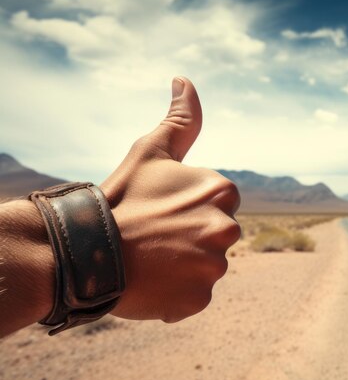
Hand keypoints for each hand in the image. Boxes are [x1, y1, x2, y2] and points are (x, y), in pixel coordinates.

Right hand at [100, 77, 240, 322]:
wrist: (86, 250)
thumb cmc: (121, 197)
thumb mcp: (152, 152)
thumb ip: (180, 120)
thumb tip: (185, 81)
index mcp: (222, 192)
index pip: (218, 204)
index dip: (188, 209)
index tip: (163, 211)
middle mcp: (227, 228)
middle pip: (215, 236)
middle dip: (191, 237)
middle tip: (155, 236)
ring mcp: (214, 267)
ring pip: (205, 267)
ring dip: (184, 266)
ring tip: (151, 259)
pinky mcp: (199, 298)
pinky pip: (194, 295)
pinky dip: (177, 293)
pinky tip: (152, 281)